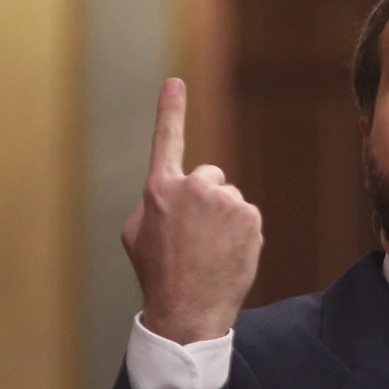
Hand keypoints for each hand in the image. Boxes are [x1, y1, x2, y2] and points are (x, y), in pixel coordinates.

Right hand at [122, 78, 261, 344]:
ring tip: (211, 249)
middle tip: (198, 233)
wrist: (189, 306)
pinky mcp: (250, 216)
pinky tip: (228, 254)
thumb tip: (172, 193)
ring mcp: (225, 200)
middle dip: (207, 198)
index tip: (175, 82)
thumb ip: (155, 202)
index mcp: (160, 188)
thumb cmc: (158, 272)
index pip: (167, 140)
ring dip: (225, 218)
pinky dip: (242, 232)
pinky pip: (247, 216)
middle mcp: (194, 187)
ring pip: (230, 199)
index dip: (171, 110)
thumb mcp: (138, 233)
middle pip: (210, 176)